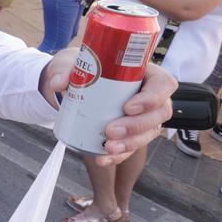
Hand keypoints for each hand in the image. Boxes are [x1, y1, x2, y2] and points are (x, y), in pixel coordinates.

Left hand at [41, 51, 177, 165]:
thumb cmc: (84, 66)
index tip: (128, 107)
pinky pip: (132, 147)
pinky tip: (102, 159)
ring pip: (149, 133)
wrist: (75, 83)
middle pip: (159, 113)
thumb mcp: (74, 61)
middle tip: (111, 131)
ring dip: (130, 144)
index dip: (152, 98)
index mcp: (146, 72)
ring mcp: (145, 115)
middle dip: (137, 126)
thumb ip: (65, 69)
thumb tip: (58, 83)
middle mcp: (150, 94)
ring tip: (107, 148)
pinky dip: (118, 155)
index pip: (163, 83)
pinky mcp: (133, 132)